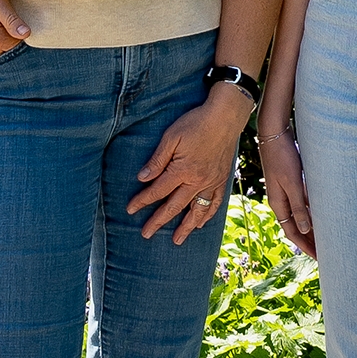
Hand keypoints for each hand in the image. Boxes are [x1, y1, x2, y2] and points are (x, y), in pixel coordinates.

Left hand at [127, 86, 250, 244]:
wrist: (225, 116)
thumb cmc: (196, 122)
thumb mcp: (171, 136)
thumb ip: (157, 159)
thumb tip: (143, 178)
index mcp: (182, 170)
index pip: (158, 190)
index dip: (143, 201)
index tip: (130, 210)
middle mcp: (197, 181)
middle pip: (174, 206)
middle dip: (158, 221)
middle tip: (146, 234)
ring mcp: (211, 182)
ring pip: (197, 211)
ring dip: (185, 227)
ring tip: (176, 240)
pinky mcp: (222, 180)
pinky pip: (215, 203)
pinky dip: (207, 216)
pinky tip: (200, 224)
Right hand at [259, 112, 315, 258]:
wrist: (273, 132)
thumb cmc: (283, 156)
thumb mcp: (292, 182)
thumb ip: (299, 205)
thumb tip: (305, 230)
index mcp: (278, 203)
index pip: (293, 232)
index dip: (305, 246)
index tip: (319, 258)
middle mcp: (280, 200)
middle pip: (296, 227)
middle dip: (309, 240)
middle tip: (326, 252)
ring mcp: (285, 191)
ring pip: (300, 215)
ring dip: (311, 227)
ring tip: (326, 236)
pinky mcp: (290, 181)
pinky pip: (302, 203)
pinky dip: (311, 211)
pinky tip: (321, 213)